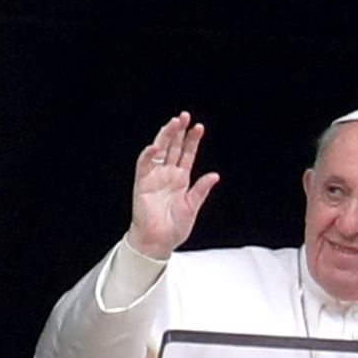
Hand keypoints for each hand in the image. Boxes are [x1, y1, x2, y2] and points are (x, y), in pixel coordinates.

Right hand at [125, 111, 219, 259]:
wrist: (158, 241)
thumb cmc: (174, 228)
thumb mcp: (192, 207)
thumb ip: (201, 190)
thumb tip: (214, 175)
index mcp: (181, 179)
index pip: (187, 154)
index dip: (192, 141)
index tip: (199, 127)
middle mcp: (167, 175)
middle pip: (173, 147)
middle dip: (178, 132)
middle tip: (184, 116)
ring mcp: (154, 177)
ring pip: (159, 151)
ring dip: (165, 137)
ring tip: (173, 123)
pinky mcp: (142, 184)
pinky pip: (144, 165)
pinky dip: (148, 155)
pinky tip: (156, 146)